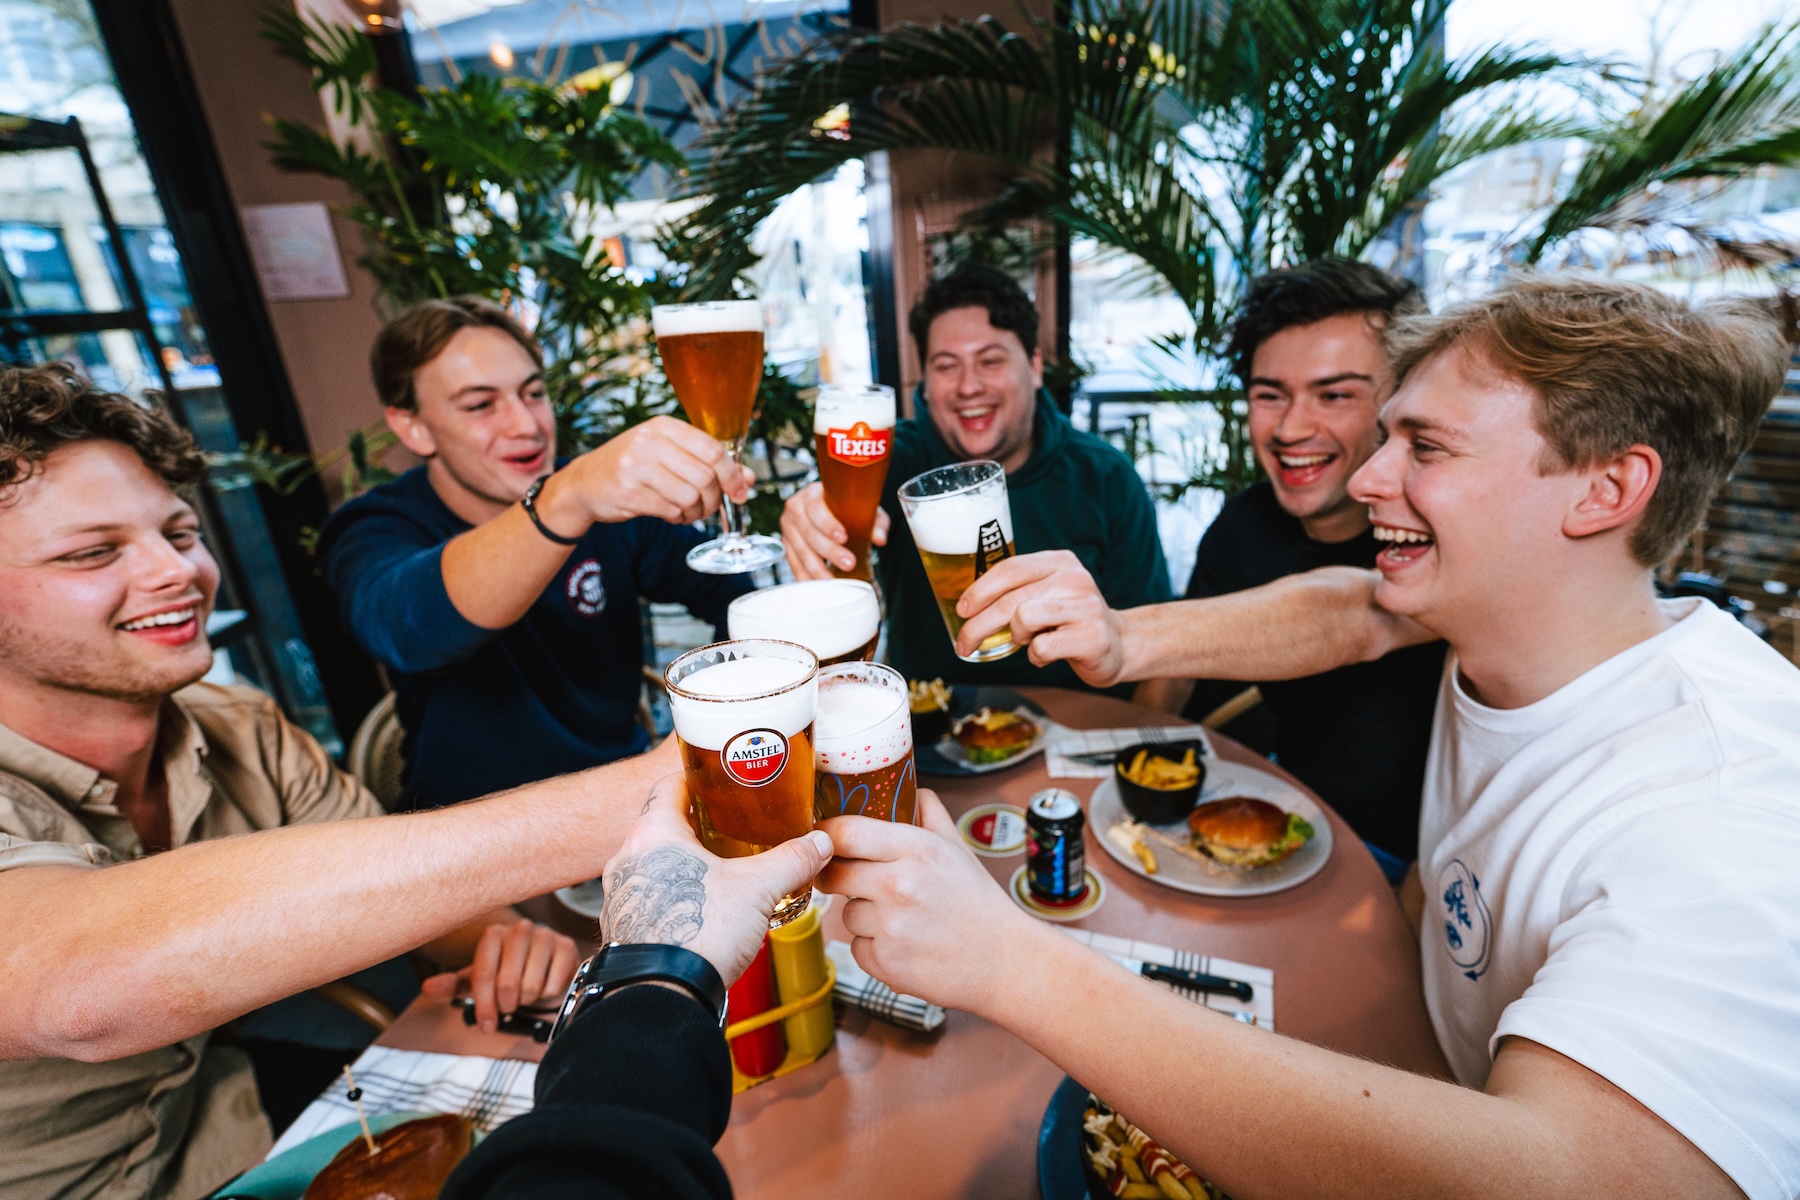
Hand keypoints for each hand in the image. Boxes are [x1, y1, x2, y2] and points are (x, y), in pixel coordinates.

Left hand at [422, 918, 580, 1032]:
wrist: (544, 968)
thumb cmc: (507, 974)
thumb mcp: (477, 981)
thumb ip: (451, 985)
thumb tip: (427, 988)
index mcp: (493, 935)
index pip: (483, 976)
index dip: (484, 1005)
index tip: (486, 1025)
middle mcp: (519, 929)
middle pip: (507, 983)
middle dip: (506, 1004)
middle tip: (509, 1005)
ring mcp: (545, 936)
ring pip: (531, 985)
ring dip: (527, 1000)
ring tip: (526, 994)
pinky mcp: (567, 946)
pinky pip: (554, 984)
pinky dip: (547, 995)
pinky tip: (545, 987)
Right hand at [546, 416, 752, 527]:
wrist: (585, 483)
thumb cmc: (633, 467)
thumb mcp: (670, 455)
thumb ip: (708, 464)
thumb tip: (748, 479)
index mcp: (664, 427)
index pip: (713, 448)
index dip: (732, 474)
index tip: (740, 491)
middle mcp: (650, 441)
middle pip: (705, 476)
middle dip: (714, 499)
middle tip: (709, 507)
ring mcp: (636, 466)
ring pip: (690, 497)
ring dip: (696, 512)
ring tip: (689, 512)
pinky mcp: (628, 491)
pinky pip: (671, 511)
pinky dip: (679, 518)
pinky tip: (671, 514)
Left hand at [598, 774, 834, 984]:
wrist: (665, 996)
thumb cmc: (700, 934)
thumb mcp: (758, 888)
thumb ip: (791, 859)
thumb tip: (819, 843)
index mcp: (654, 833)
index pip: (669, 785)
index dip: (695, 779)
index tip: (717, 781)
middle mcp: (628, 858)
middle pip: (661, 825)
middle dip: (696, 825)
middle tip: (729, 827)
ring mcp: (621, 894)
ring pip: (653, 862)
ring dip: (682, 862)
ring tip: (719, 870)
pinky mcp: (622, 926)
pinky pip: (647, 895)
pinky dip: (672, 893)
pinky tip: (701, 907)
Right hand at [780, 481, 889, 578]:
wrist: (829, 511)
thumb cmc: (848, 509)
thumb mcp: (864, 510)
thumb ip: (875, 522)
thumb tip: (880, 539)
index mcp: (812, 494)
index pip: (815, 508)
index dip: (828, 524)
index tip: (844, 538)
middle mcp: (795, 508)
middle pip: (808, 532)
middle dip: (829, 551)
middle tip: (849, 564)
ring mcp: (788, 528)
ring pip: (799, 550)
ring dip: (817, 568)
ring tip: (834, 582)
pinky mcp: (786, 545)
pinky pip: (793, 563)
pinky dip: (805, 576)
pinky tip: (818, 586)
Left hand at [816, 790, 1041, 1014]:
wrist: (1002, 961)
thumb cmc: (977, 903)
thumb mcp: (957, 847)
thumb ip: (928, 813)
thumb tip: (910, 790)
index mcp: (917, 850)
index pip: (845, 831)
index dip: (826, 834)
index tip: (822, 837)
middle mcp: (899, 886)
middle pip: (832, 873)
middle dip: (835, 876)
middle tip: (851, 879)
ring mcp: (890, 927)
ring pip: (845, 914)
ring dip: (863, 916)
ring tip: (900, 919)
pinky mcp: (884, 963)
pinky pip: (856, 947)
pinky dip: (873, 947)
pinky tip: (903, 944)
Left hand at [952, 551, 1128, 686]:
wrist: (1120, 645)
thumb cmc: (1071, 621)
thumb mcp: (1047, 594)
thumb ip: (1017, 592)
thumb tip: (967, 605)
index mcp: (1060, 562)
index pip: (1010, 569)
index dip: (979, 590)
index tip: (961, 610)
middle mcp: (1074, 579)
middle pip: (1010, 599)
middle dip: (979, 625)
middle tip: (964, 645)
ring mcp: (1085, 607)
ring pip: (1023, 619)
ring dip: (1016, 637)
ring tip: (1028, 641)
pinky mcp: (1091, 637)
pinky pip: (1041, 647)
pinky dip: (1036, 656)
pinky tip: (1047, 654)